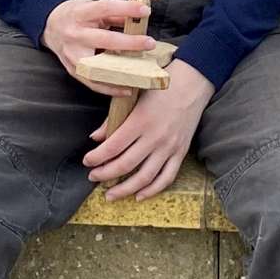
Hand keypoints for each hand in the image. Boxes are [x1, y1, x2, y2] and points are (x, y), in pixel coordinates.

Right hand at [42, 0, 155, 94]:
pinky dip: (111, 88)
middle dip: (129, 43)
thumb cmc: (75, 16)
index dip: (126, 8)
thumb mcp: (92, 7)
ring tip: (143, 71)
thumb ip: (115, 12)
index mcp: (80, 14)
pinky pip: (93, 83)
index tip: (145, 10)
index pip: (104, 8)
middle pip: (105, 40)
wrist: (51, 27)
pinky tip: (127, 88)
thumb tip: (139, 12)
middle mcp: (75, 35)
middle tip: (149, 43)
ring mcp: (72, 55)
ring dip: (122, 70)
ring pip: (99, 66)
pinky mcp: (73, 70)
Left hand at [84, 59, 212, 199]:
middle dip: (105, 174)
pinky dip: (152, 190)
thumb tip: (96, 138)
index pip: (113, 146)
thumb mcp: (134, 96)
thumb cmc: (161, 86)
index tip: (87, 162)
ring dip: (125, 189)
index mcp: (141, 120)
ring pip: (145, 177)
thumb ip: (114, 118)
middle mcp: (155, 137)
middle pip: (125, 165)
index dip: (97, 157)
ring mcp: (169, 147)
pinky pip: (166, 178)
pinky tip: (139, 196)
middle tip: (93, 177)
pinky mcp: (181, 152)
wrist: (193, 83)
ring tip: (110, 194)